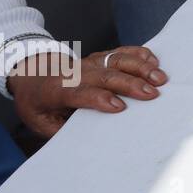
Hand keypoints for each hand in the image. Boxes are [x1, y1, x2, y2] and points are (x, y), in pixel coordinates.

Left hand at [8, 46, 167, 137]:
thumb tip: (84, 140)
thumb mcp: (40, 122)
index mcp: (58, 90)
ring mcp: (90, 62)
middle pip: (106, 75)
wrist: (32, 76)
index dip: (100, 99)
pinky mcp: (101, 56)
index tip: (120, 107)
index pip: (81, 92)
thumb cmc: (39, 103)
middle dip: (131, 84)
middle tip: (152, 94)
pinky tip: (154, 61)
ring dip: (141, 68)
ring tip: (160, 78)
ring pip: (117, 60)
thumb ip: (61, 130)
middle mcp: (76, 72)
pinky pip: (122, 51)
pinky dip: (139, 54)